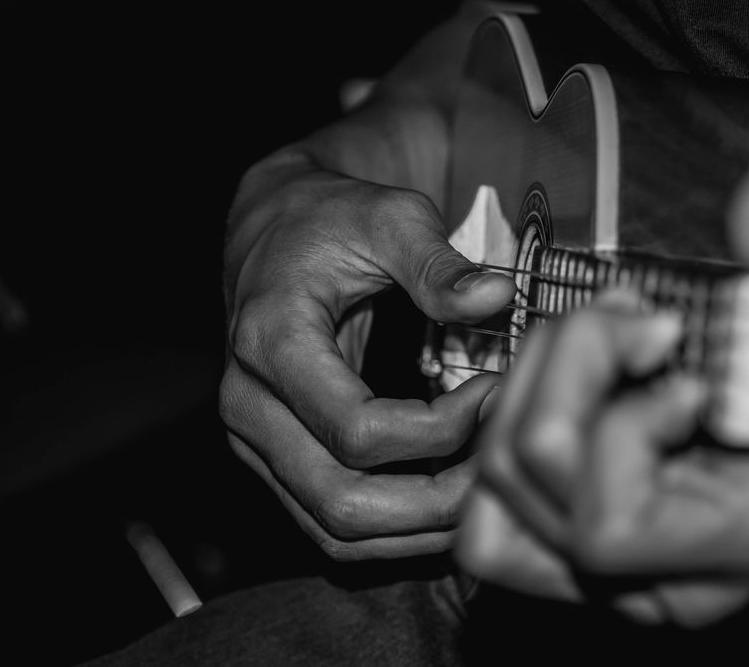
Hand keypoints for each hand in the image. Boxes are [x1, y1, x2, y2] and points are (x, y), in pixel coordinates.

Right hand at [220, 150, 516, 558]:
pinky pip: (335, 525)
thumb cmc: (331, 219)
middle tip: (499, 468)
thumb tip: (496, 298)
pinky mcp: (276, 461)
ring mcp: (256, 442)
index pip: (357, 431)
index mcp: (270, 342)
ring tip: (485, 489)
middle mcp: (249, 406)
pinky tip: (453, 496)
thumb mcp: (389, 216)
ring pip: (336, 532)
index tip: (494, 393)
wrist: (271, 231)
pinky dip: (398, 529)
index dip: (440, 430)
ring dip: (420, 528)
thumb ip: (437, 262)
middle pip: (343, 503)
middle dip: (436, 502)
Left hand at [456, 128, 748, 624]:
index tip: (686, 365)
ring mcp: (615, 581)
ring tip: (606, 335)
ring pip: (496, 494)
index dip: (621, 429)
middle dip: (569, 367)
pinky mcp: (576, 556)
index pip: (608, 530)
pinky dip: (509, 437)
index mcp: (742, 550)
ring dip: (535, 385)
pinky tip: (574, 384)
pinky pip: (491, 519)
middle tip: (634, 315)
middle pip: (535, 489)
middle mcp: (665, 585)